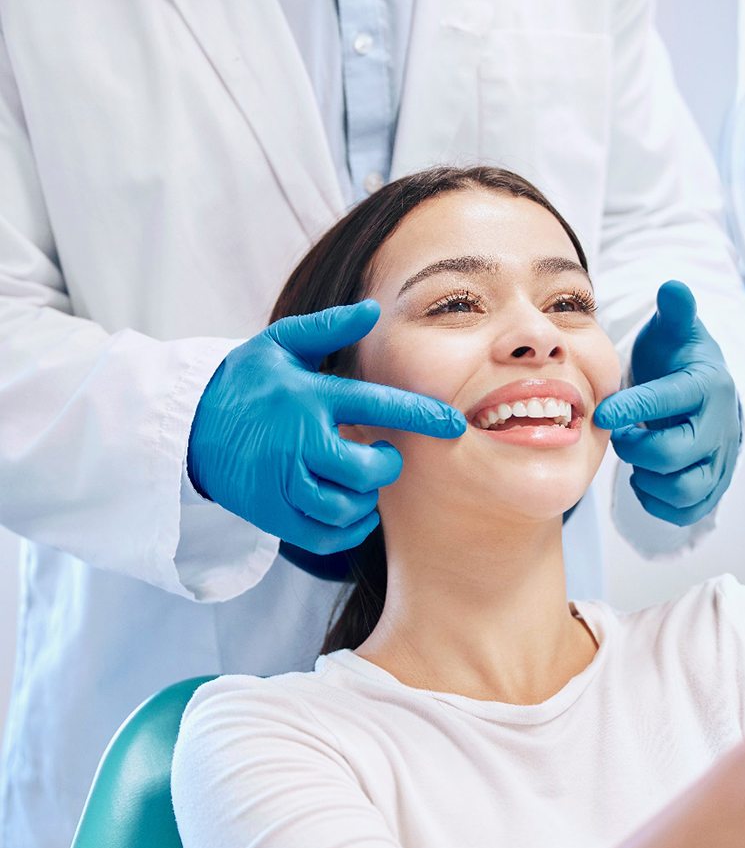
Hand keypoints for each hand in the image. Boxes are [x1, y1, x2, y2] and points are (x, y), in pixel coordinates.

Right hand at [187, 299, 465, 553]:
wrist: (186, 426)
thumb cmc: (244, 382)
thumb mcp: (279, 344)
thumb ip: (328, 328)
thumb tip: (372, 310)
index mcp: (307, 397)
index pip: (376, 405)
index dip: (421, 415)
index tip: (454, 425)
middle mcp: (296, 442)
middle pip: (365, 469)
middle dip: (387, 465)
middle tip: (383, 455)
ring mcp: (281, 482)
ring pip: (345, 507)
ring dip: (367, 499)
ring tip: (362, 481)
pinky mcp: (271, 514)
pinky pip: (323, 537)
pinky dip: (348, 530)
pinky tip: (353, 511)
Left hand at [593, 281, 740, 526]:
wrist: (704, 392)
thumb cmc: (678, 360)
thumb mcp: (674, 332)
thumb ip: (674, 312)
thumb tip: (672, 286)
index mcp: (707, 386)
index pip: (671, 400)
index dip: (634, 408)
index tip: (602, 412)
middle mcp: (719, 427)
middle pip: (675, 453)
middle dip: (636, 446)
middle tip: (620, 434)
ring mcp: (718, 460)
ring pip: (685, 488)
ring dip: (648, 477)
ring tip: (635, 455)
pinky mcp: (712, 486)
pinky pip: (687, 510)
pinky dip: (659, 502)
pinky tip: (644, 478)